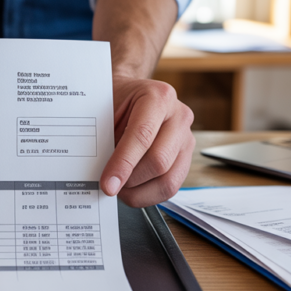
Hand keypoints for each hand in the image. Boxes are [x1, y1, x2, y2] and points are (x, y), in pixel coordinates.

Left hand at [100, 76, 194, 206]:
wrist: (130, 95)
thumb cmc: (116, 101)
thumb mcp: (106, 110)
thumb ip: (105, 139)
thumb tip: (104, 176)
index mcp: (159, 96)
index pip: (142, 135)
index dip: (123, 163)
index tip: (107, 184)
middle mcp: (179, 116)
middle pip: (159, 160)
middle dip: (130, 180)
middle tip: (110, 187)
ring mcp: (186, 138)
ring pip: (169, 180)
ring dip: (140, 192)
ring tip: (120, 189)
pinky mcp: (186, 157)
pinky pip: (171, 186)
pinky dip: (148, 194)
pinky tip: (132, 189)